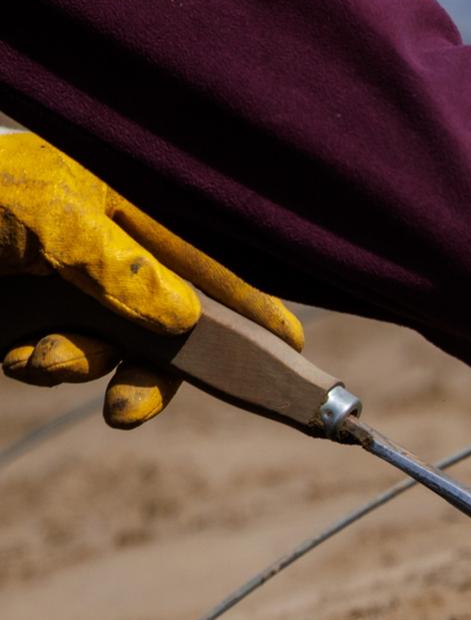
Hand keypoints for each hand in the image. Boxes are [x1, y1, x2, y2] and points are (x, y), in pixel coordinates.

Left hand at [1, 132, 302, 426]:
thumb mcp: (50, 218)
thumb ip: (121, 267)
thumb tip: (186, 321)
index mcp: (123, 210)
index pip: (206, 266)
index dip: (251, 310)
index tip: (293, 352)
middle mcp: (101, 252)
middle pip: (167, 325)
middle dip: (152, 370)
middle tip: (125, 409)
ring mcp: (59, 288)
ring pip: (109, 350)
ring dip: (82, 367)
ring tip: (39, 360)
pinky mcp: (20, 320)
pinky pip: (55, 362)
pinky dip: (42, 368)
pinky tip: (13, 354)